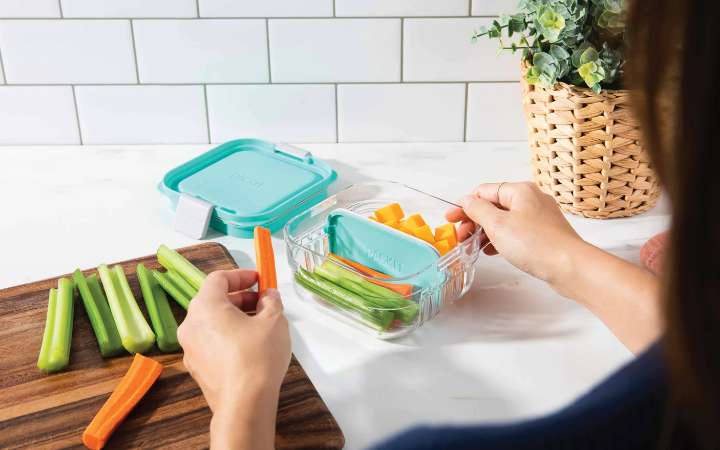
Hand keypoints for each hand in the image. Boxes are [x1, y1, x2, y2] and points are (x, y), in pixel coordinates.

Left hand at [177, 269, 290, 449]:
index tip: (258, 279)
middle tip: (263, 303)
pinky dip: (227, 338)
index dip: (240, 276)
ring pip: (211, 324)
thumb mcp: (274, 321)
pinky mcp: (196, 369)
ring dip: (234, 319)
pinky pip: (211, 343)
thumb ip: (271, 301)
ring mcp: (190, 349)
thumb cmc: (258, 356)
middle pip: (213, 301)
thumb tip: (268, 296)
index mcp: (205, 306)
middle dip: (239, 299)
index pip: (218, 279)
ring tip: (259, 326)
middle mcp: (191, 325)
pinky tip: (249, 347)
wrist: (244, 404)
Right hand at [448, 182, 661, 352]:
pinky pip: (515, 232)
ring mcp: (539, 218)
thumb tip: (466, 200)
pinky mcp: (544, 234)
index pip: (484, 191)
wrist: (570, 267)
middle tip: (460, 236)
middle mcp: (531, 200)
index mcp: (520, 191)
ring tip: (472, 247)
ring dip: (485, 232)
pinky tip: (491, 251)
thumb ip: (478, 210)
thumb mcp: (498, 224)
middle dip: (474, 221)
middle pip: (494, 206)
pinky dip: (500, 239)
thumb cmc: (536, 244)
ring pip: (504, 220)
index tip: (450, 219)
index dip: (465, 205)